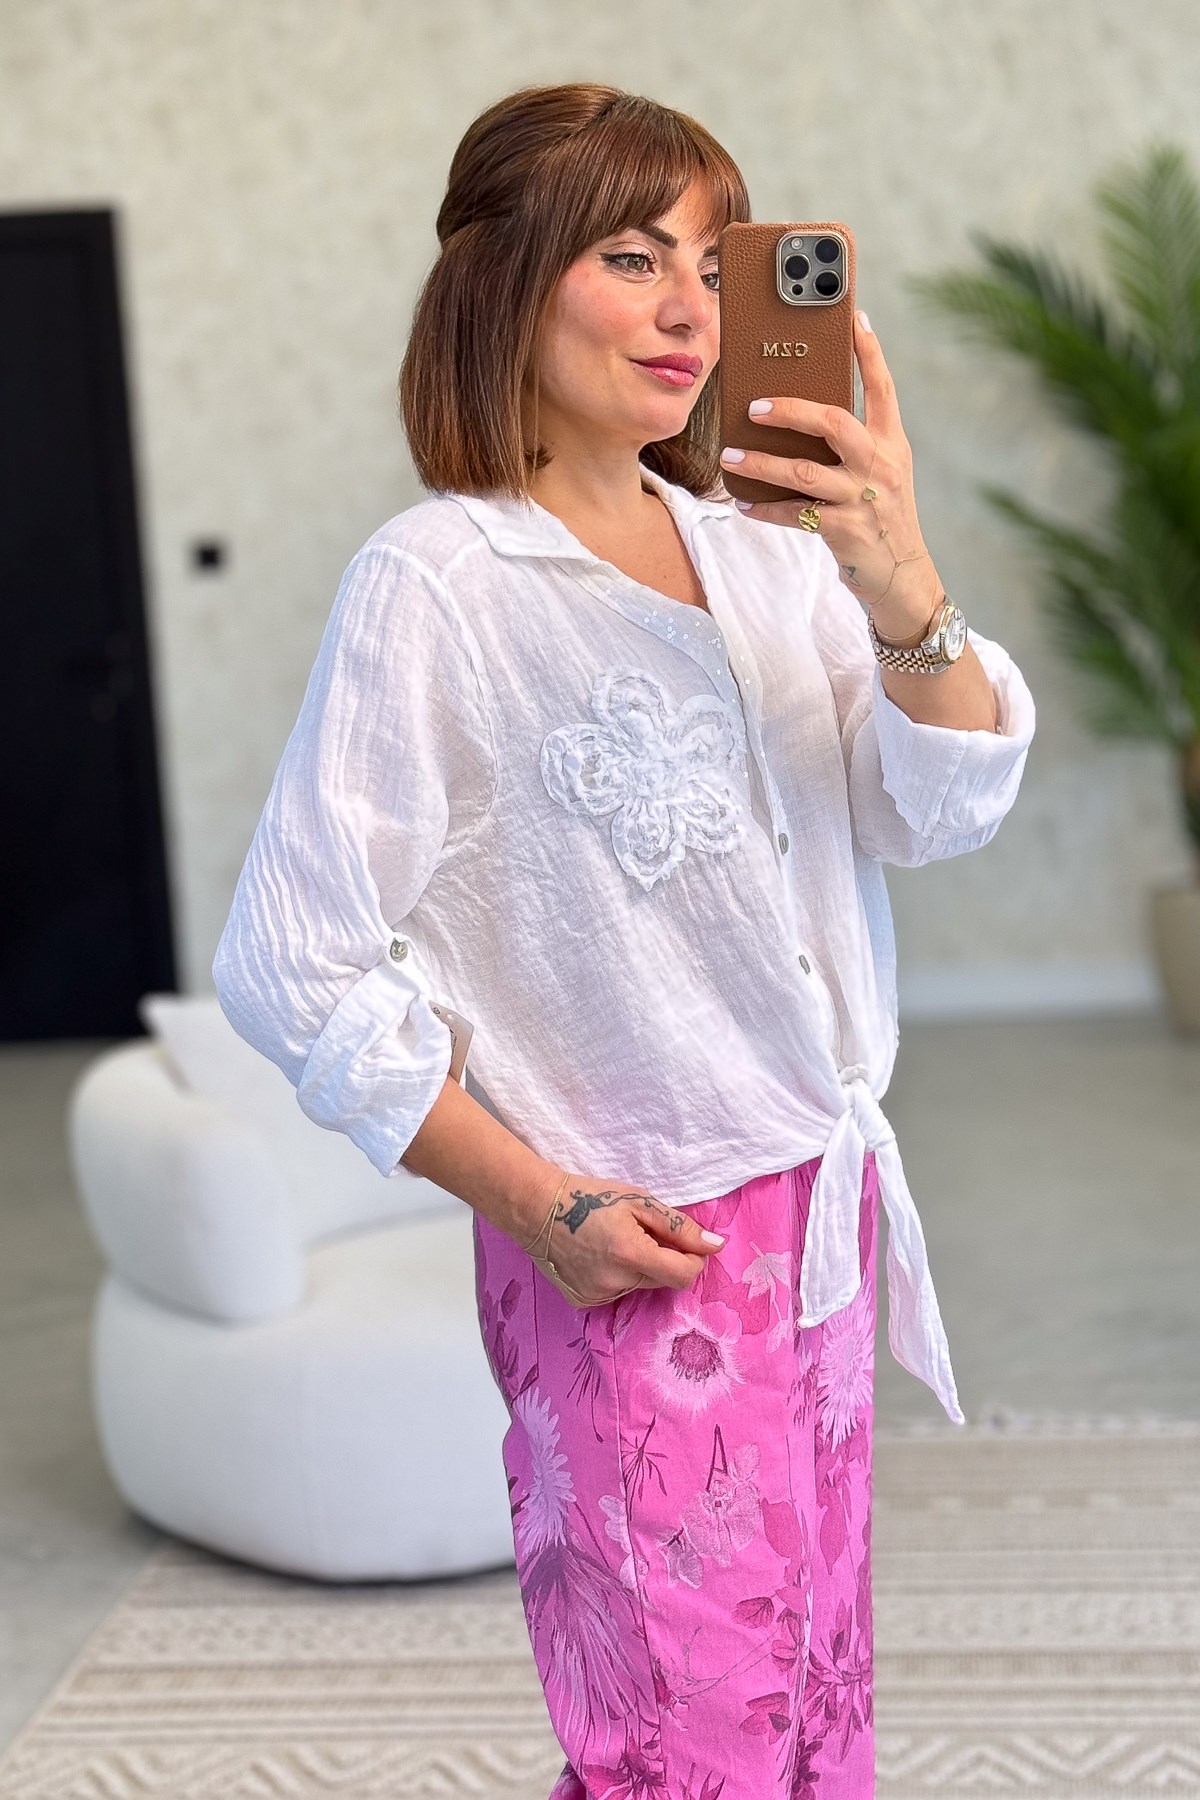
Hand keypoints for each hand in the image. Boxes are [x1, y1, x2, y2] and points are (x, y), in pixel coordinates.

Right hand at [517, 1167, 724, 1308]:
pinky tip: (597, 1256)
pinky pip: (615, 1292)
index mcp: (633, 1255)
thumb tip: (715, 1245)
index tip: (685, 1243)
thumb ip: (679, 1226)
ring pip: (638, 1286)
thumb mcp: (639, 1201)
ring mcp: (598, 1296)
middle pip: (661, 1280)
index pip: (683, 1275)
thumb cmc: (590, 1198)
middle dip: (661, 1258)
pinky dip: (615, 1276)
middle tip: (641, 1232)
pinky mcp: (583, 1302)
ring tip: (613, 1242)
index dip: (692, 1259)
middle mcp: (616, 1283)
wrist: (536, 1209)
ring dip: (637, 1268)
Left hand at [721, 310, 940, 630]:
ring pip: (803, 471)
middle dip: (790, 409)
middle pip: (833, 422)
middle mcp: (880, 464)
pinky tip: (743, 504)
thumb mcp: (881, 472)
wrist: (903, 576)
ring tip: (730, 457)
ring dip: (761, 464)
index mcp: (891, 443)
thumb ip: (853, 443)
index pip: (883, 388)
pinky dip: (765, 509)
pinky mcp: (845, 530)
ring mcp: (863, 498)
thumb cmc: (881, 516)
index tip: (854, 316)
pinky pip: (795, 514)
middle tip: (753, 406)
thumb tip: (800, 413)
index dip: (869, 351)